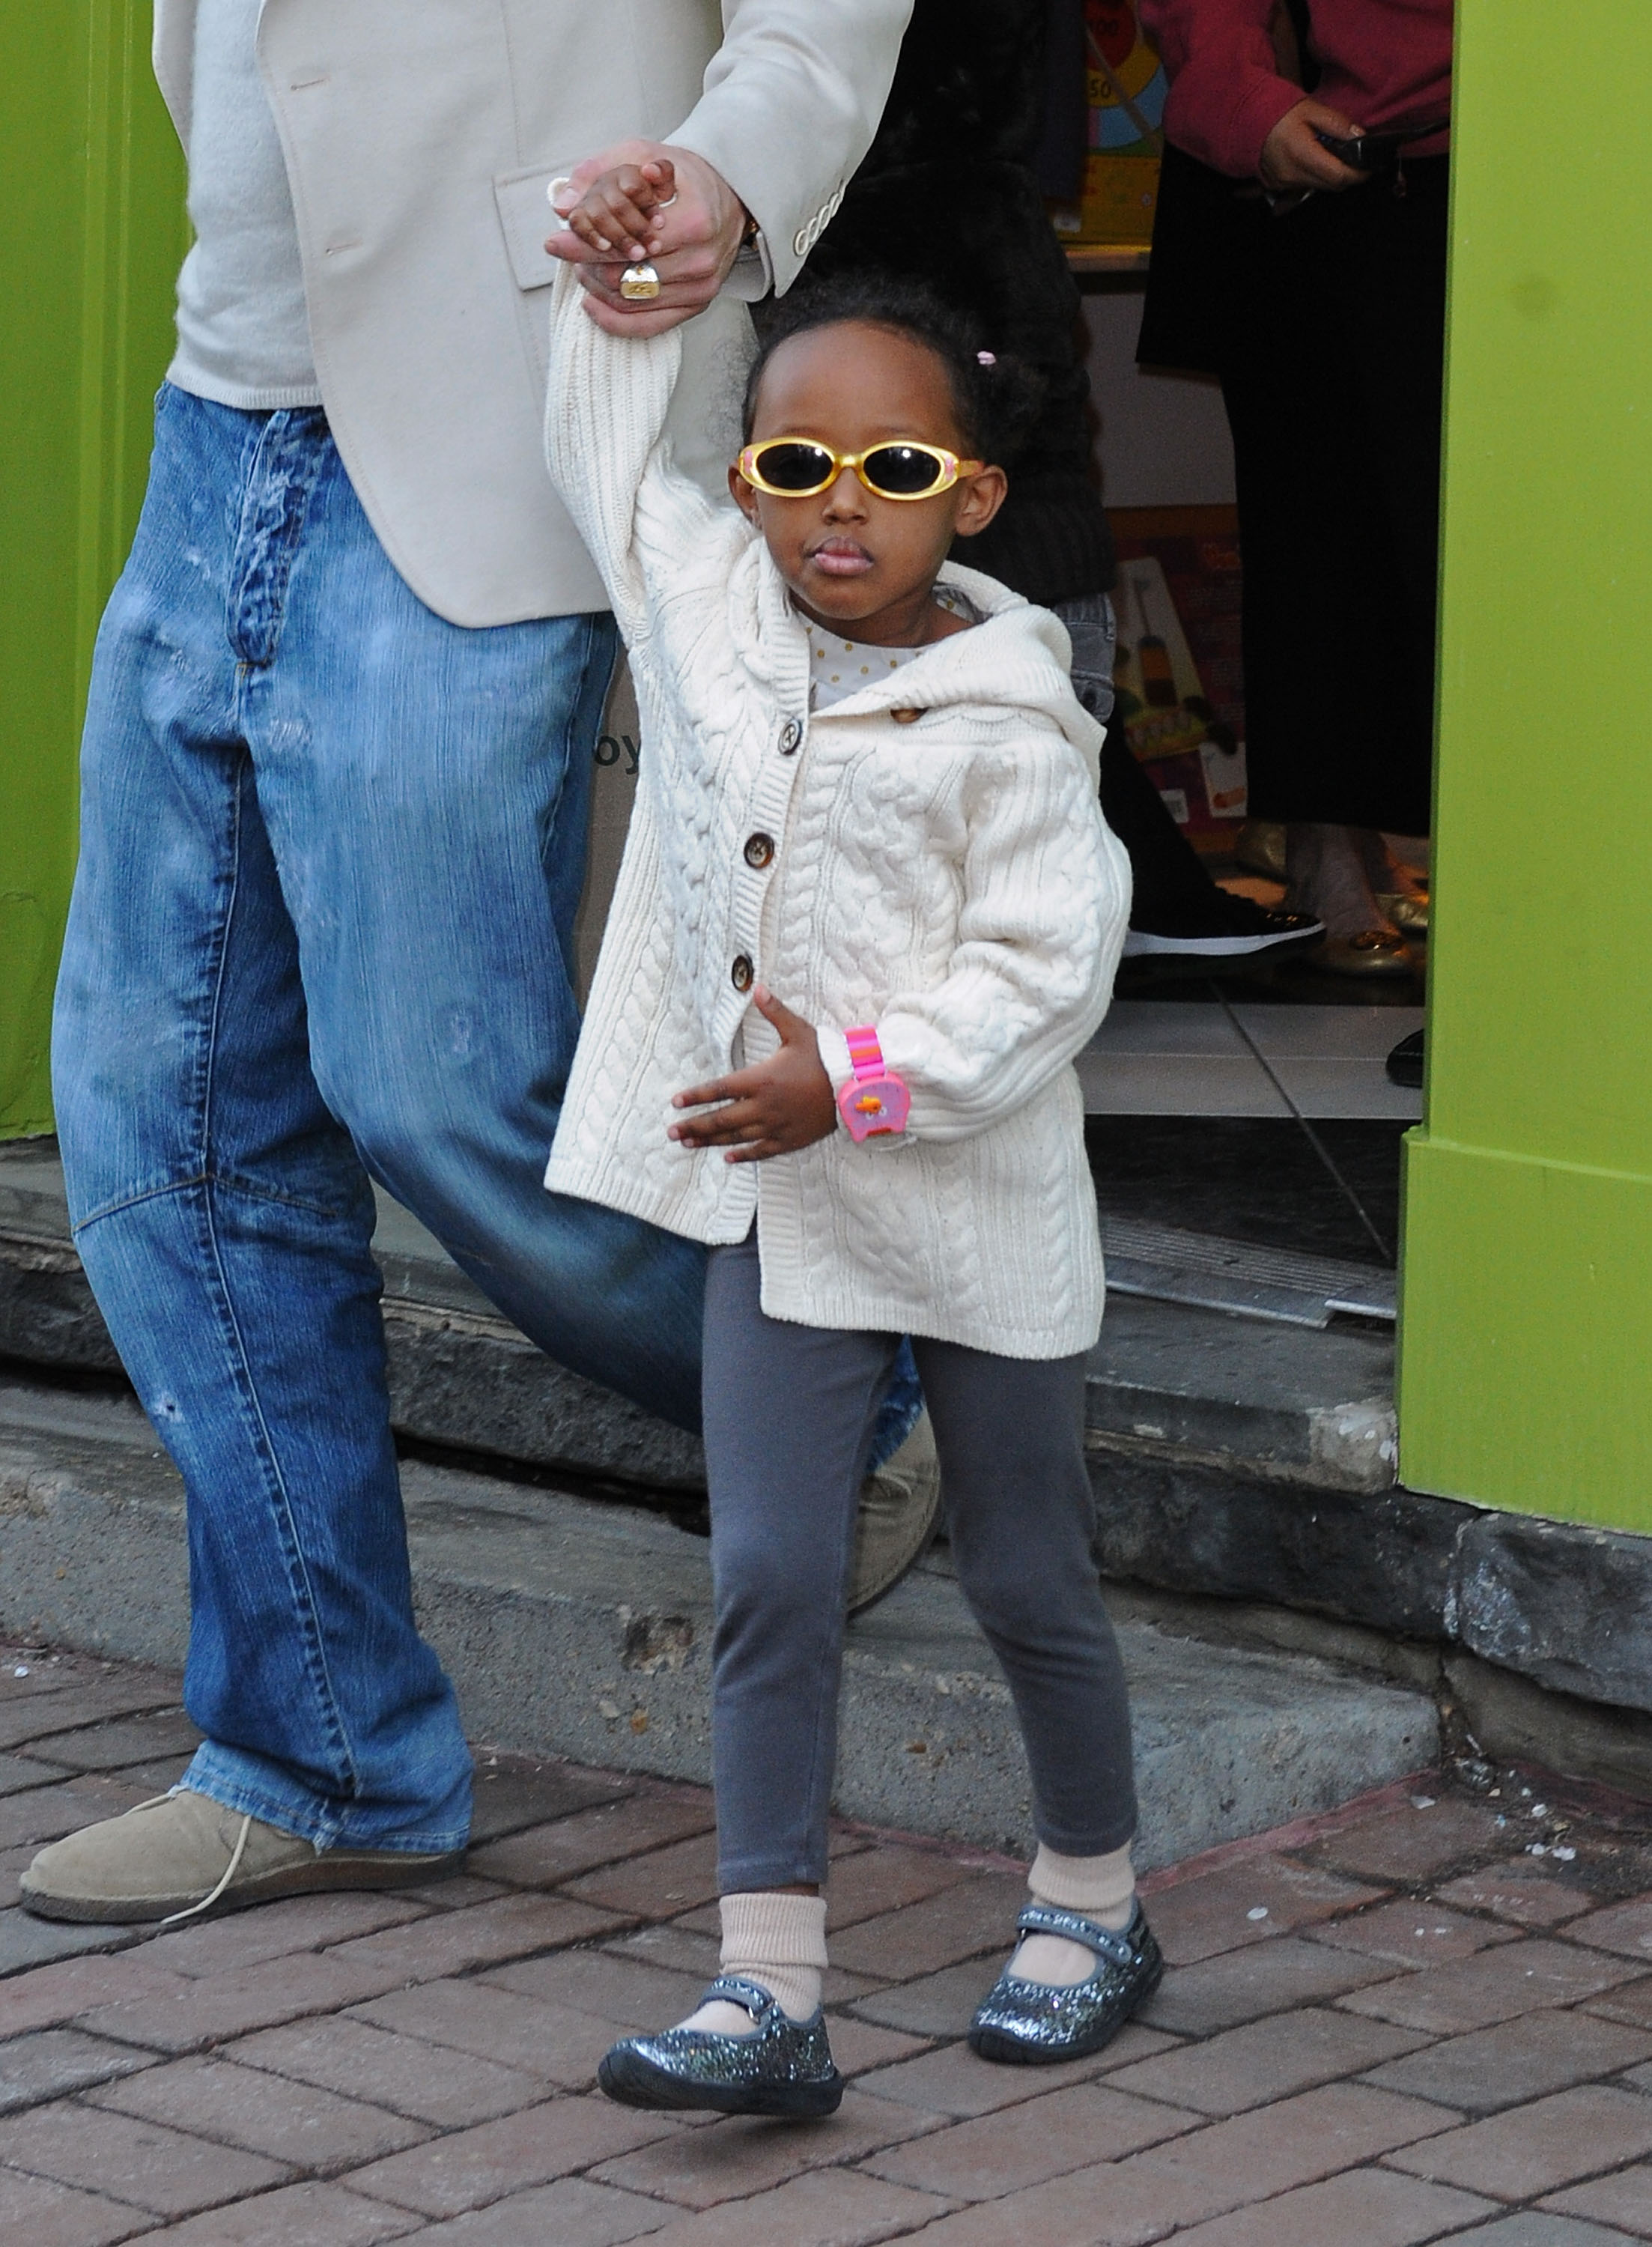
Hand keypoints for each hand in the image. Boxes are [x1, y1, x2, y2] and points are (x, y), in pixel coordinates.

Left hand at [546, 140, 750, 335]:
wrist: (729, 197)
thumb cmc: (685, 177)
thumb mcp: (642, 154)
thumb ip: (599, 171)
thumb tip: (563, 204)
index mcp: (693, 222)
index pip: (624, 244)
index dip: (583, 245)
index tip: (553, 243)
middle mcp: (701, 261)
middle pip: (624, 277)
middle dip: (588, 265)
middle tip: (571, 251)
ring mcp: (700, 288)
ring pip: (630, 301)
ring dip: (598, 287)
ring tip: (584, 267)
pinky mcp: (696, 306)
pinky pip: (647, 325)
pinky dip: (614, 320)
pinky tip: (592, 304)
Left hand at [669, 987, 837, 1163]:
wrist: (854, 1087)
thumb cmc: (825, 1057)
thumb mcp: (798, 1031)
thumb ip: (774, 1011)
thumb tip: (756, 987)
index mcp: (761, 1079)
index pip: (719, 1089)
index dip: (695, 1096)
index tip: (676, 1102)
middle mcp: (764, 1106)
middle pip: (721, 1119)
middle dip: (693, 1125)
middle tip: (671, 1131)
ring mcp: (776, 1125)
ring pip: (735, 1137)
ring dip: (709, 1141)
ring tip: (688, 1144)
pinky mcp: (789, 1139)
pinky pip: (761, 1151)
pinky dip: (743, 1155)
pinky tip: (728, 1158)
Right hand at [1258, 98, 1367, 192]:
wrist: (1246, 121)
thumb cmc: (1279, 112)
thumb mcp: (1312, 110)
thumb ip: (1337, 124)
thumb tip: (1360, 136)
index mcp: (1303, 155)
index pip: (1339, 176)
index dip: (1358, 174)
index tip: (1368, 167)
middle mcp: (1293, 175)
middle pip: (1332, 186)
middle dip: (1348, 176)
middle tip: (1355, 160)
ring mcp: (1284, 184)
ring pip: (1319, 187)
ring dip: (1331, 176)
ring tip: (1333, 156)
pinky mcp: (1277, 186)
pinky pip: (1303, 187)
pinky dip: (1315, 177)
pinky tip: (1314, 162)